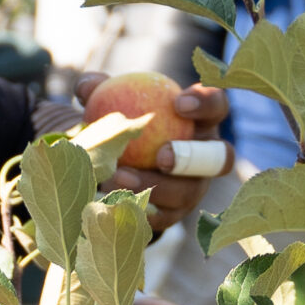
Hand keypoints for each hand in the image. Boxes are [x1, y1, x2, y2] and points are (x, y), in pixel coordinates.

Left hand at [72, 73, 234, 233]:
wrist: (119, 162)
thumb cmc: (123, 120)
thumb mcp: (113, 100)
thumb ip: (102, 90)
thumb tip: (85, 87)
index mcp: (200, 120)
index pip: (216, 105)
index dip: (205, 104)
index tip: (179, 104)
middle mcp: (207, 156)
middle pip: (218, 158)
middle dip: (192, 157)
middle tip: (162, 156)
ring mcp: (194, 187)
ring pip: (187, 192)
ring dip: (155, 186)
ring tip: (118, 177)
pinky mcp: (175, 213)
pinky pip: (164, 217)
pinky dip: (139, 209)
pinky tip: (113, 201)